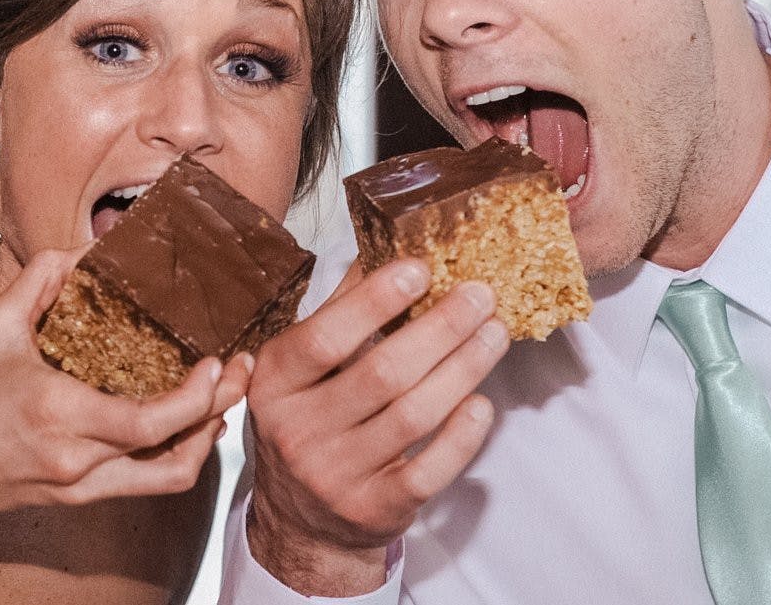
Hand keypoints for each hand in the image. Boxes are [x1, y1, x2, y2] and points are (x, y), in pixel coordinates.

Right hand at [0, 247, 250, 524]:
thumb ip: (37, 282)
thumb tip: (80, 251)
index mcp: (61, 416)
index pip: (151, 421)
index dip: (196, 396)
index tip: (218, 362)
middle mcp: (79, 461)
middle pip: (176, 452)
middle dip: (219, 409)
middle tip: (242, 369)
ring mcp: (83, 486)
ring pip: (169, 478)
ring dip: (205, 439)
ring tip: (222, 398)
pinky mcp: (82, 497)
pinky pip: (148, 483)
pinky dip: (177, 454)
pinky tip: (184, 423)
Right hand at [244, 259, 508, 594]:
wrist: (301, 524)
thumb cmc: (309, 424)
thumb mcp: (302, 370)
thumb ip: (339, 312)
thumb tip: (385, 247)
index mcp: (276, 383)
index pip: (325, 336)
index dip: (376, 301)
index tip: (422, 269)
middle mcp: (299, 431)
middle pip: (382, 373)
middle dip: (441, 329)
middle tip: (480, 296)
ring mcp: (337, 475)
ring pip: (413, 416)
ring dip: (463, 369)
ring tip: (494, 334)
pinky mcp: (374, 509)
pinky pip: (429, 470)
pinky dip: (462, 435)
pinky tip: (482, 403)